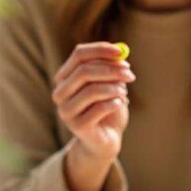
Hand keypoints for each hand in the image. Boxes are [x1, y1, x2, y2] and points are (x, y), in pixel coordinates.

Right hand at [53, 42, 133, 161]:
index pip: (79, 55)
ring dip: (114, 89)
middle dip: (111, 70)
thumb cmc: (107, 108)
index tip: (121, 52)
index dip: (101, 50)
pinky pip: (99, 109)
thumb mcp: (109, 84)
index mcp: (64, 78)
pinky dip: (114, 103)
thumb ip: (111, 68)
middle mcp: (60, 93)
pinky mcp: (77, 127)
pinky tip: (119, 104)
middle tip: (130, 74)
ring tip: (124, 93)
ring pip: (92, 90)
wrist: (105, 139)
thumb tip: (120, 52)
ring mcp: (66, 111)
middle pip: (84, 71)